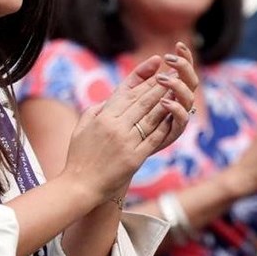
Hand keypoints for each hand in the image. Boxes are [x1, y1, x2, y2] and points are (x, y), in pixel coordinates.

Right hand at [61, 44, 196, 202]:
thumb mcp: (82, 128)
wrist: (80, 185)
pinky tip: (174, 117)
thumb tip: (108, 100)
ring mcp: (126, 142)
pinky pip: (153, 138)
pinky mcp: (134, 157)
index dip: (144, 80)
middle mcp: (115, 127)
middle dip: (159, 86)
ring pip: (150, 117)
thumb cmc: (79, 157)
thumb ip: (95, 111)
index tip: (157, 70)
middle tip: (173, 74)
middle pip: (142, 102)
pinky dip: (165, 126)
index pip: (127, 93)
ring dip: (166, 102)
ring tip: (177, 90)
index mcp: (102, 117)